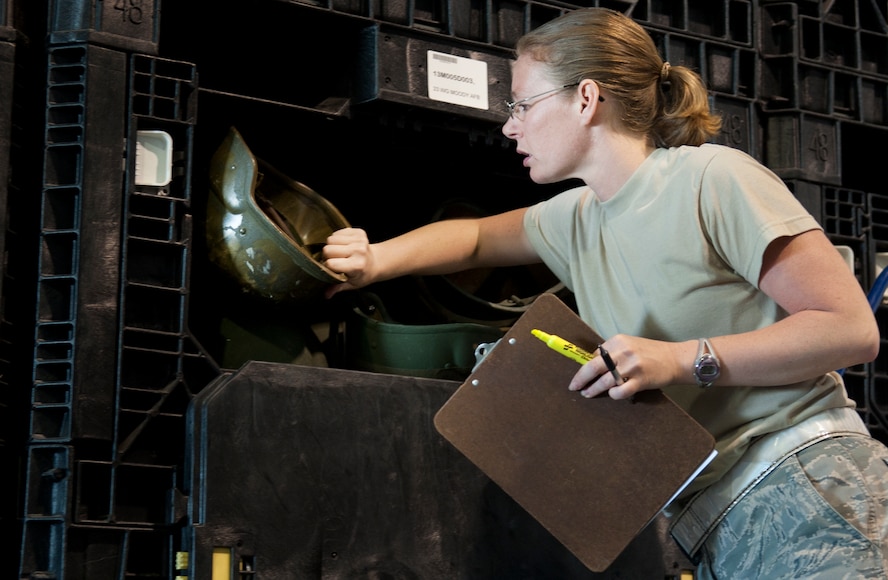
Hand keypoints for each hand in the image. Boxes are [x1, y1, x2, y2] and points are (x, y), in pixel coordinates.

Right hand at [322, 227, 374, 297]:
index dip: (327, 266)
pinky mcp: (358, 232)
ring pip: (331, 239)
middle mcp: (358, 251)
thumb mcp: (352, 284)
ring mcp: (359, 240)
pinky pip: (337, 232)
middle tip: (335, 260)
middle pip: (327, 249)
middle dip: (328, 255)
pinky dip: (337, 238)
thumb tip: (327, 294)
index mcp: (356, 265)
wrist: (377, 262)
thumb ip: (338, 287)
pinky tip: (344, 245)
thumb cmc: (363, 274)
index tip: (332, 269)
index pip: (330, 263)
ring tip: (340, 252)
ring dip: (332, 246)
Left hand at [567, 335, 686, 399]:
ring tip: (588, 394)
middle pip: (593, 367)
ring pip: (604, 381)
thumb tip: (591, 364)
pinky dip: (613, 394)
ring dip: (593, 390)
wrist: (675, 358)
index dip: (584, 367)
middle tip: (574, 387)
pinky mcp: (640, 380)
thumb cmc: (650, 353)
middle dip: (580, 379)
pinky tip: (612, 394)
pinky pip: (620, 391)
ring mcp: (632, 367)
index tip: (579, 375)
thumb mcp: (629, 345)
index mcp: (617, 341)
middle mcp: (623, 352)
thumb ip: (612, 353)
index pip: (594, 356)